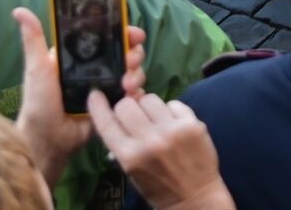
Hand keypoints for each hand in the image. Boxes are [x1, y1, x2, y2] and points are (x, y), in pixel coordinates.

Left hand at [13, 8, 146, 187]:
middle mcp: (97, 69)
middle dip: (134, 53)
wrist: (48, 140)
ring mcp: (107, 88)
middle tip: (130, 61)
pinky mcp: (114, 106)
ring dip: (137, 73)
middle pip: (127, 52)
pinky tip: (131, 95)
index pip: (109, 37)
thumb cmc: (39, 102)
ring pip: (133, 72)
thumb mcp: (37, 68)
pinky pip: (133, 95)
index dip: (125, 32)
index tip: (133, 34)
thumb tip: (19, 10)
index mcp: (81, 57)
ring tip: (128, 83)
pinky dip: (136, 93)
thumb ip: (33, 40)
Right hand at [89, 93, 234, 209]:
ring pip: (150, 99)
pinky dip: (170, 110)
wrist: (194, 197)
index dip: (98, 106)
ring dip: (148, 106)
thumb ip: (123, 143)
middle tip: (134, 116)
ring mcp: (172, 131)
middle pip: (126, 105)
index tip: (96, 94)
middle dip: (127, 108)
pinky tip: (173, 122)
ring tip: (155, 119)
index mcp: (129, 156)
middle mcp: (149, 141)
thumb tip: (118, 113)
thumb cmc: (158, 186)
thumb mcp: (131, 169)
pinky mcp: (192, 124)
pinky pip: (174, 103)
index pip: (106, 123)